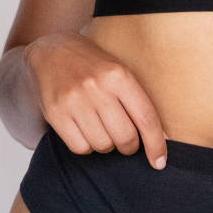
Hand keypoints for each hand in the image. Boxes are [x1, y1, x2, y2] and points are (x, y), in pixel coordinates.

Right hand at [28, 32, 167, 167]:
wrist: (51, 50)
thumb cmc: (92, 65)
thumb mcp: (119, 71)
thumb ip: (138, 101)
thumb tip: (161, 138)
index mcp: (118, 75)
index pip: (145, 118)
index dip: (156, 145)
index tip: (159, 162)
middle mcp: (96, 87)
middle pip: (125, 137)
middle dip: (129, 146)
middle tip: (125, 140)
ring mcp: (74, 101)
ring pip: (102, 145)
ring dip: (106, 145)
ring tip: (101, 129)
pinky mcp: (56, 113)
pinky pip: (80, 147)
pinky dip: (86, 146)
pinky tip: (85, 131)